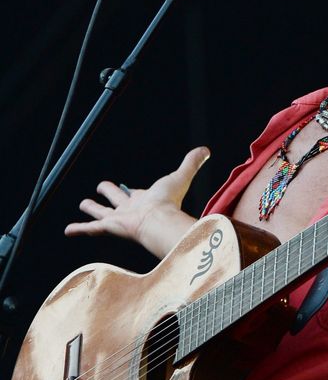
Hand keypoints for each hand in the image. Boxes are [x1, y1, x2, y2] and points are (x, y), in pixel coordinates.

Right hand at [65, 147, 209, 255]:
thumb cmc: (169, 201)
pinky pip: (91, 228)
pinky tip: (69, 230)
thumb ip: (191, 163)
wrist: (159, 221)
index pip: (134, 194)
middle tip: (101, 187)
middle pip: (116, 200)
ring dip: (92, 209)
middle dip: (108, 194)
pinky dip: (79, 228)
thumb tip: (205, 149)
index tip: (127, 188)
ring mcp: (118, 219)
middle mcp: (130, 210)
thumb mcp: (180, 176)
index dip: (130, 190)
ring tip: (83, 205)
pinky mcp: (109, 226)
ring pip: (102, 213)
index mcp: (144, 200)